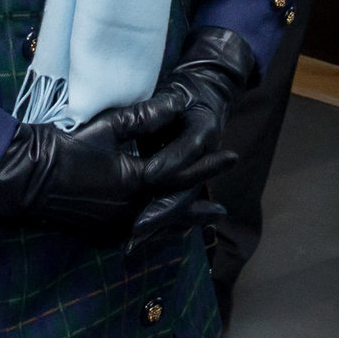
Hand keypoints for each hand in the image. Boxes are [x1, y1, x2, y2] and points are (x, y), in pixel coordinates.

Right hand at [0, 92, 233, 239]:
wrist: (23, 179)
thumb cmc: (65, 147)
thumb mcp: (109, 127)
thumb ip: (146, 117)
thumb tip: (179, 103)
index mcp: (136, 182)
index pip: (182, 172)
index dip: (208, 163)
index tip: (231, 155)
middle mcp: (130, 209)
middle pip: (175, 209)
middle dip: (200, 208)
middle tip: (223, 212)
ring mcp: (114, 222)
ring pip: (157, 225)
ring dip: (181, 223)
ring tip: (199, 225)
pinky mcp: (98, 228)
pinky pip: (136, 231)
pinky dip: (154, 230)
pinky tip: (158, 230)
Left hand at [120, 27, 261, 252]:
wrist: (204, 101)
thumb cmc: (183, 96)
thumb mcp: (173, 94)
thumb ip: (161, 106)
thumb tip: (161, 111)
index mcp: (204, 131)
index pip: (189, 149)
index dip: (170, 161)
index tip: (148, 175)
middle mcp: (205, 157)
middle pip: (185, 189)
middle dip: (162, 209)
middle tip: (138, 226)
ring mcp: (196, 175)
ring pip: (179, 204)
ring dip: (159, 224)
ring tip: (133, 243)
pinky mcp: (185, 185)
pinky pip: (173, 207)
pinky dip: (158, 224)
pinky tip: (137, 241)